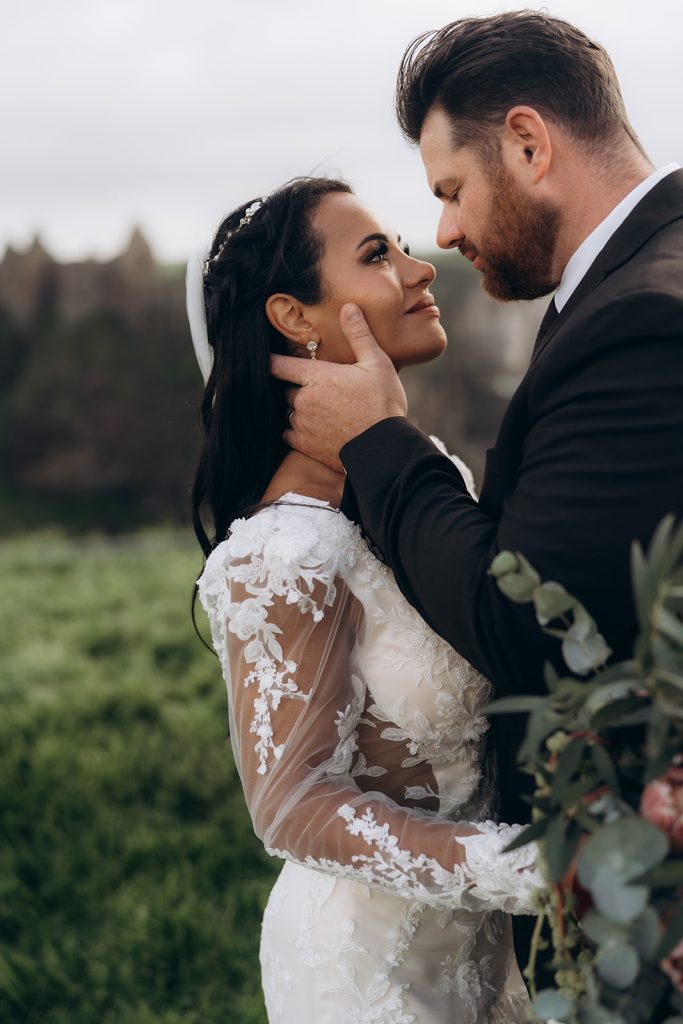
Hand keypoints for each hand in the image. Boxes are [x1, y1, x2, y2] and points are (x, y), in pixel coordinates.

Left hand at [270, 303, 407, 470]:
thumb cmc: (382, 404)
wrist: (383, 448)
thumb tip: (349, 307)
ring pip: (289, 412)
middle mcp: (303, 399)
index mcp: (317, 377)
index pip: (279, 365)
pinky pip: (289, 434)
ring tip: (322, 412)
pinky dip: (297, 431)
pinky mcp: (304, 445)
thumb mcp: (376, 364)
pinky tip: (315, 429)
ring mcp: (302, 423)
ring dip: (299, 410)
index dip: (271, 361)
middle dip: (299, 388)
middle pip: (287, 389)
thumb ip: (359, 335)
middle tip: (322, 391)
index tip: (267, 360)